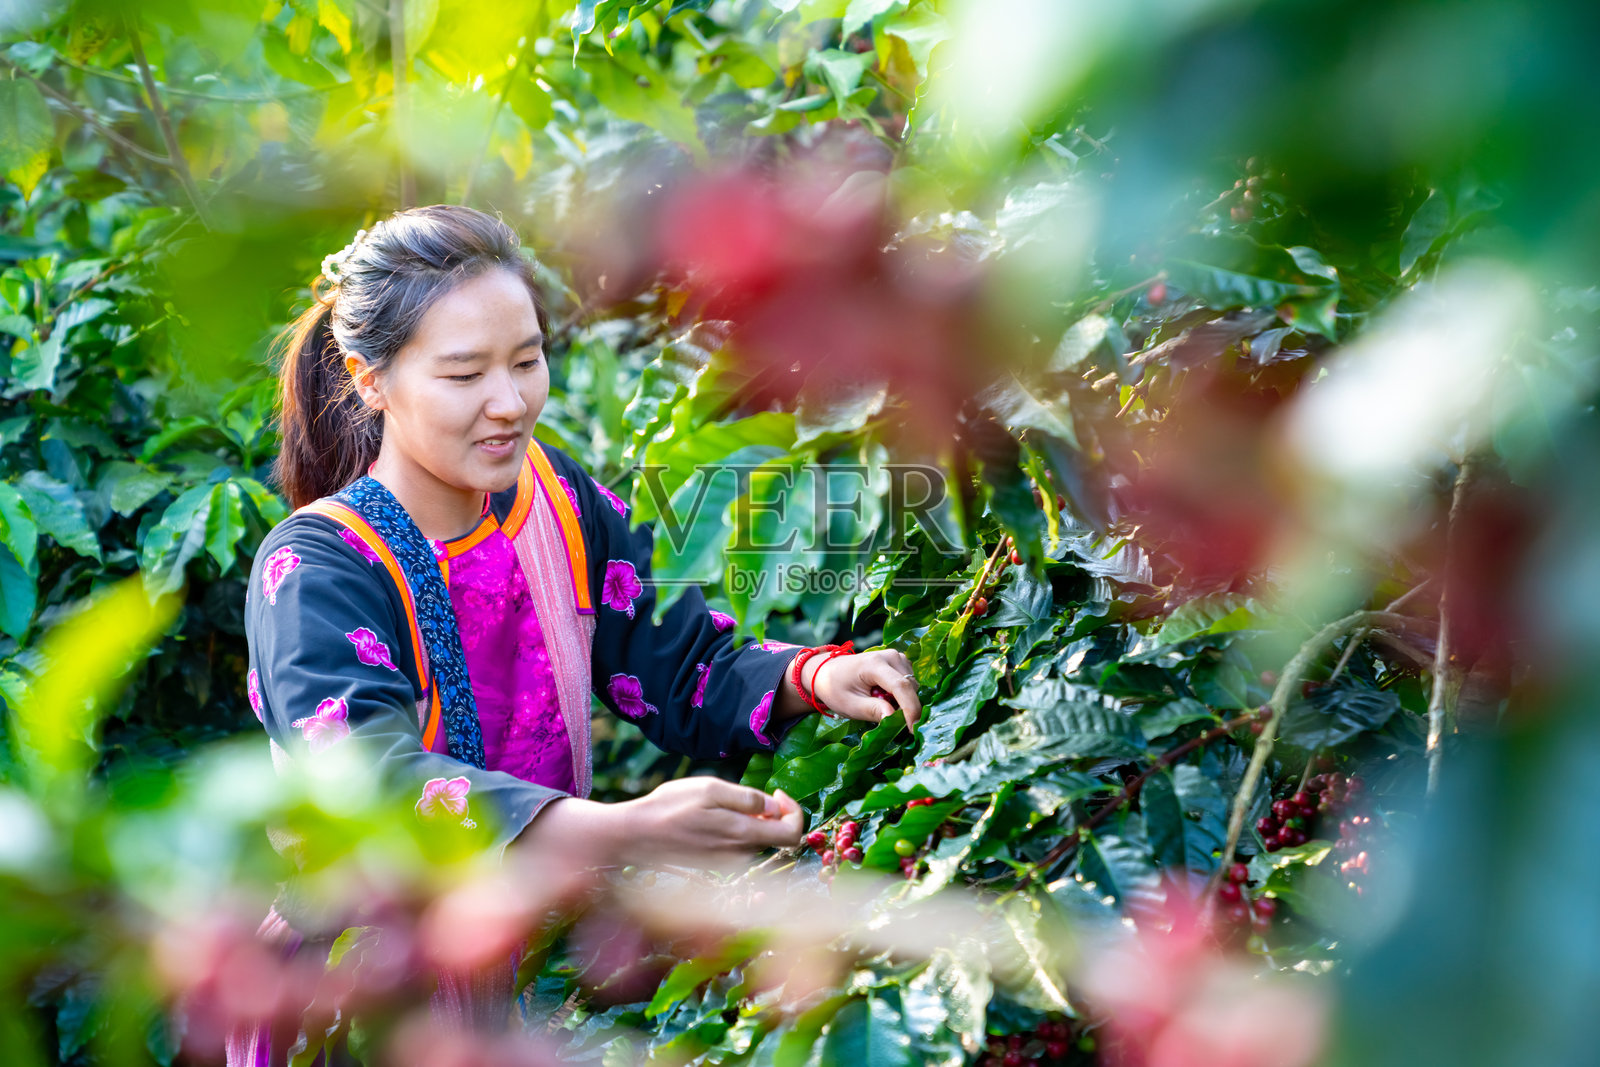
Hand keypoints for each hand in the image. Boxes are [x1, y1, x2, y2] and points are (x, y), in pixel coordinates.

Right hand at [617, 778, 802, 863]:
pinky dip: (736, 832)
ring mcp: (728, 864)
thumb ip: (746, 799)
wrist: (636, 836)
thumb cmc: (669, 807)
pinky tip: (711, 819)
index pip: (792, 835)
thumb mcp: (709, 789)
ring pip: (756, 841)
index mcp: (742, 836)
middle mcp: (740, 856)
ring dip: (751, 822)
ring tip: (722, 805)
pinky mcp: (716, 866)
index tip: (776, 792)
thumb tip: (774, 806)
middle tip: (746, 795)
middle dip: (770, 813)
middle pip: (774, 836)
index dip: (793, 811)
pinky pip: (739, 847)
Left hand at [809, 647, 921, 730]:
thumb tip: (892, 718)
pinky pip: (908, 682)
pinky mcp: (898, 661)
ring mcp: (895, 656)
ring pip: (912, 685)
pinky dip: (901, 694)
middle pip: (910, 686)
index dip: (911, 709)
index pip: (901, 686)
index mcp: (874, 664)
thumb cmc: (835, 689)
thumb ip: (872, 710)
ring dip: (902, 700)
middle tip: (884, 717)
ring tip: (879, 703)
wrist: (827, 671)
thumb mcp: (850, 705)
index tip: (912, 729)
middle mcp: (889, 656)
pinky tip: (884, 696)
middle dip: (905, 707)